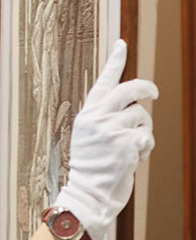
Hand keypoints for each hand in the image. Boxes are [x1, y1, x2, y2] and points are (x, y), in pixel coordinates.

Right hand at [53, 40, 157, 239]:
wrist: (87, 194)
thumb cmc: (92, 169)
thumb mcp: (92, 137)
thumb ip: (106, 118)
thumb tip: (134, 104)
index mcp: (87, 116)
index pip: (104, 82)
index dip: (114, 61)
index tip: (121, 45)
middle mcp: (98, 119)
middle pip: (130, 90)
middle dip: (146, 89)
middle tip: (153, 94)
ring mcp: (111, 130)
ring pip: (142, 117)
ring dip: (143, 133)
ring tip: (130, 149)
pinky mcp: (126, 144)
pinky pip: (146, 137)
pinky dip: (144, 149)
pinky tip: (131, 159)